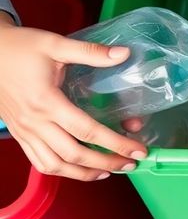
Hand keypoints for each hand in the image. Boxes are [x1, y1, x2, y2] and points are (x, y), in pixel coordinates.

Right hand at [0, 20, 146, 180]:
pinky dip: (61, 170)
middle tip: (132, 164)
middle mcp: (35, 122)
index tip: (138, 150)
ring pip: (55, 165)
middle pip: (75, 154)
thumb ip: (90, 52)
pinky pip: (39, 161)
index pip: (88, 131)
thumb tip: (124, 54)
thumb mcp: (55, 44)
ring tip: (109, 172)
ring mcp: (25, 131)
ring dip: (84, 173)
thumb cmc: (19, 48)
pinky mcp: (19, 134)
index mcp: (47, 101)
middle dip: (107, 163)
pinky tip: (78, 168)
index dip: (116, 143)